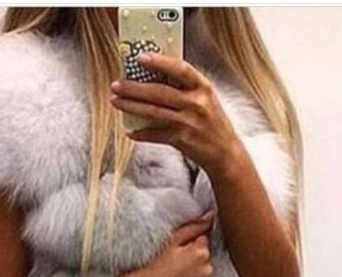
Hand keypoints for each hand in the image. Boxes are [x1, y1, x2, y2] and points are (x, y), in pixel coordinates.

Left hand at [109, 52, 243, 178]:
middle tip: (116, 84)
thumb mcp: (205, 99)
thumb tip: (153, 77)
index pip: (180, 69)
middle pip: (159, 92)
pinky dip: (141, 134)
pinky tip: (130, 131)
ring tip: (116, 101)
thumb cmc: (212, 124)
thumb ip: (185, 88)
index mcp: (203, 88)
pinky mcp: (182, 140)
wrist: (225, 153)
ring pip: (153, 112)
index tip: (140, 57)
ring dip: (131, 106)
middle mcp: (196, 104)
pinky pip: (156, 135)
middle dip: (134, 88)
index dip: (159, 62)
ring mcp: (189, 122)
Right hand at [135, 211, 214, 276]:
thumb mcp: (173, 240)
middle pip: (205, 258)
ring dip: (195, 273)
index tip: (178, 251)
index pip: (203, 241)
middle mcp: (208, 270)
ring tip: (176, 276)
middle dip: (194, 259)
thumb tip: (211, 216)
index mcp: (202, 253)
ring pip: (203, 274)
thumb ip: (194, 227)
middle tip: (175, 264)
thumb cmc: (157, 265)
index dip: (190, 245)